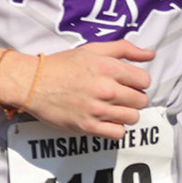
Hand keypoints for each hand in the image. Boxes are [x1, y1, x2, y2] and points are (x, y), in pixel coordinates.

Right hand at [15, 41, 155, 137]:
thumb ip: (123, 49)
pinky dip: (114, 127)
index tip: (126, 82)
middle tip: (116, 95)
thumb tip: (150, 55)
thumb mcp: (91, 49)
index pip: (144, 80)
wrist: (31, 82)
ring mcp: (97, 109)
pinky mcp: (88, 127)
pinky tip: (103, 118)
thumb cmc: (61, 65)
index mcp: (107, 67)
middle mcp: (105, 89)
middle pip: (141, 101)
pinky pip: (118, 133)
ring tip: (110, 107)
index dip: (137, 81)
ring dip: (124, 113)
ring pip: (132, 118)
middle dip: (132, 97)